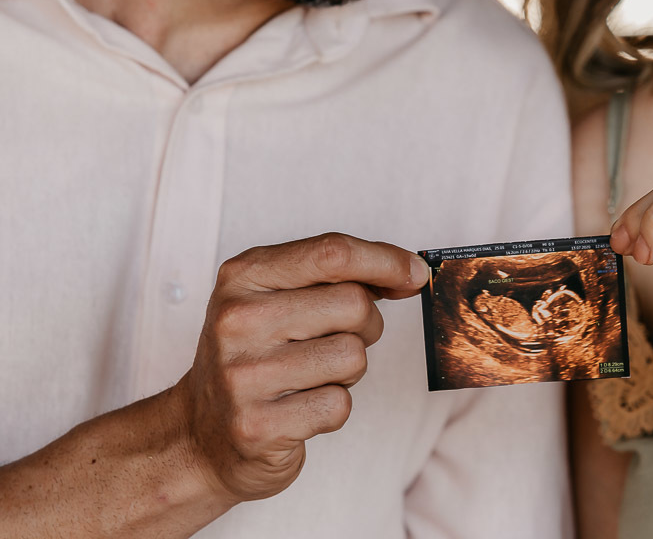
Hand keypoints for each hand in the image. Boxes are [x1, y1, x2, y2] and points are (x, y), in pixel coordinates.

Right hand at [176, 233, 428, 502]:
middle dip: (366, 325)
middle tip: (336, 339)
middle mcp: (237, 320)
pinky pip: (339, 405)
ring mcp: (243, 374)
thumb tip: (411, 272)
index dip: (387, 261)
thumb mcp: (280, 298)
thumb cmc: (257, 356)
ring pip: (354, 357)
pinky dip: (333, 408)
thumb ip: (339, 277)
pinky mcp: (257, 425)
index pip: (333, 253)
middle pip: (354, 304)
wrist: (201, 434)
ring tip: (309, 376)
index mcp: (244, 276)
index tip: (415, 274)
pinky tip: (299, 408)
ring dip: (348, 371)